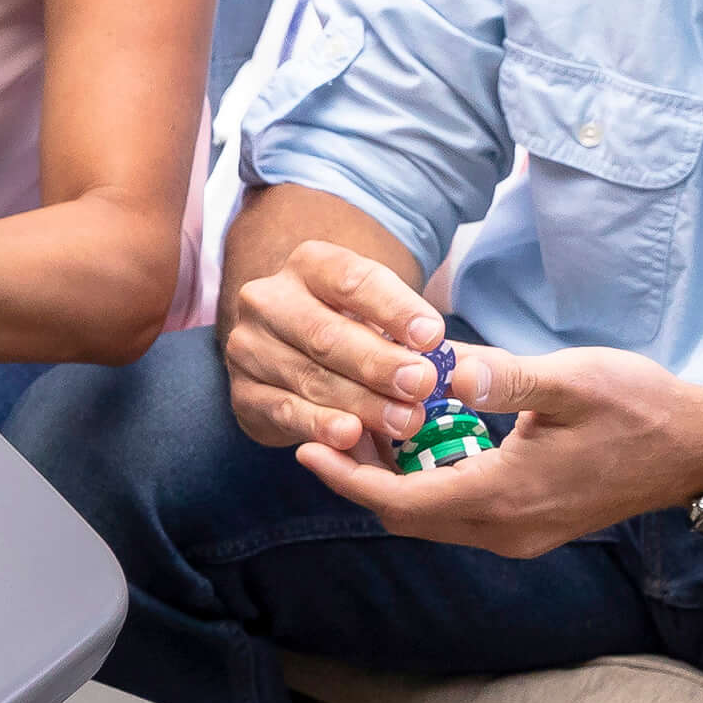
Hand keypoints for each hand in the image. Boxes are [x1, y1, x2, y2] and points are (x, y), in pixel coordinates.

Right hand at [223, 237, 450, 453]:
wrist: (289, 352)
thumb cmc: (351, 328)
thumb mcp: (380, 314)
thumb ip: (412, 336)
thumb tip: (460, 368)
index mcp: (310, 266)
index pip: (353, 281)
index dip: (394, 310)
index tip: (432, 337)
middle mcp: (268, 300)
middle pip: (326, 333)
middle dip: (379, 363)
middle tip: (422, 386)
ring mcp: (249, 347)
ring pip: (309, 377)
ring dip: (360, 403)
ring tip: (404, 421)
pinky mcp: (242, 393)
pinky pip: (283, 410)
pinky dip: (318, 425)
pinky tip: (349, 436)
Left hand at [298, 346, 702, 556]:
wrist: (702, 449)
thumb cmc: (642, 407)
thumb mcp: (572, 378)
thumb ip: (503, 377)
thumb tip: (442, 368)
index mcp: (505, 496)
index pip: (399, 503)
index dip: (347, 480)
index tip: (306, 449)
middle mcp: (505, 530)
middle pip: (406, 518)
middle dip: (363, 479)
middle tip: (334, 428)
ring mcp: (520, 535)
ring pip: (432, 520)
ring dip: (396, 483)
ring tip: (373, 429)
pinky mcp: (533, 528)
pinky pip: (460, 516)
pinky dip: (431, 485)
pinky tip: (426, 442)